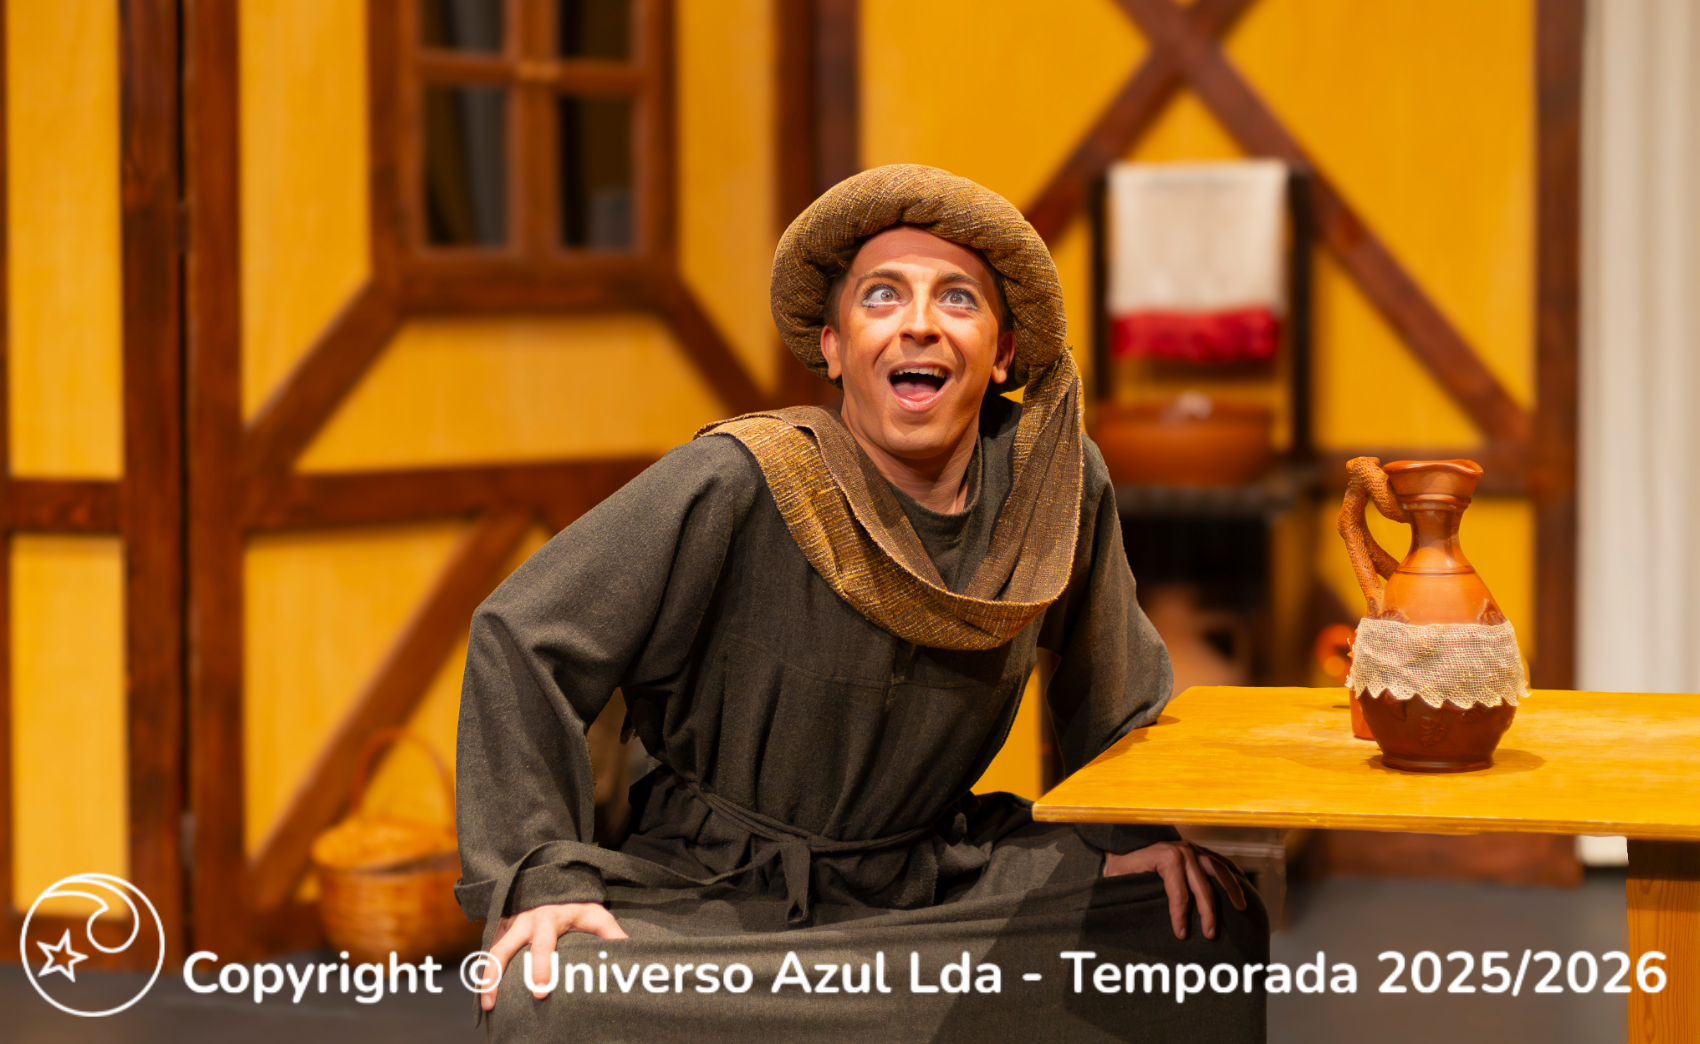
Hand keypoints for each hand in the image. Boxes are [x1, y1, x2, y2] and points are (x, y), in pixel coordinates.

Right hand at [480, 902, 627, 1009]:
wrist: (555, 882)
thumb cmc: (578, 903)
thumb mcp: (597, 914)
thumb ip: (611, 933)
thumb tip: (629, 952)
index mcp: (549, 918)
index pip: (543, 945)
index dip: (540, 968)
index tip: (540, 992)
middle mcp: (525, 921)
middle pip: (504, 949)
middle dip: (496, 976)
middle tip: (493, 1004)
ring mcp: (510, 925)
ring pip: (491, 951)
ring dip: (485, 979)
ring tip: (487, 1006)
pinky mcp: (502, 930)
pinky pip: (489, 952)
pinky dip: (483, 973)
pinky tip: (486, 995)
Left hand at [1102, 840, 1247, 940]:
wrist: (1119, 842)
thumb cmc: (1118, 864)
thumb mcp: (1119, 878)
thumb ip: (1132, 892)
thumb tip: (1138, 918)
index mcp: (1164, 857)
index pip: (1178, 893)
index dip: (1180, 916)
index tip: (1181, 935)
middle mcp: (1181, 850)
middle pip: (1202, 886)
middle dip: (1208, 912)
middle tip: (1210, 934)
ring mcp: (1190, 847)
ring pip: (1217, 870)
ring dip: (1231, 889)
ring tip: (1241, 908)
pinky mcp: (1194, 848)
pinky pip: (1217, 859)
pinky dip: (1230, 869)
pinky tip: (1240, 879)